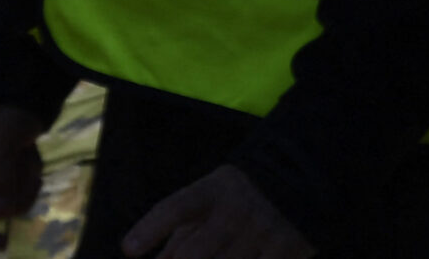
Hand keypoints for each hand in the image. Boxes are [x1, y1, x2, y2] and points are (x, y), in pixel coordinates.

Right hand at [0, 103, 43, 247]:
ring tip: (28, 155)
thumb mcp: (4, 132)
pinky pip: (18, 199)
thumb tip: (3, 211)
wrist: (12, 101)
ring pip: (6, 206)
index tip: (1, 243)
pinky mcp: (0, 184)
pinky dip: (30, 184)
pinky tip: (30, 160)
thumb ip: (1, 169)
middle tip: (26, 164)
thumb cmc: (3, 111)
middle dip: (12, 194)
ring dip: (24, 186)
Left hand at [120, 164, 312, 258]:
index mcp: (211, 192)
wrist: (299, 176)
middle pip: (196, 251)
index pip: (175, 209)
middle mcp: (234, 210)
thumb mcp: (209, 200)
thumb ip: (182, 233)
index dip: (151, 229)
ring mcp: (261, 232)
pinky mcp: (286, 250)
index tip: (129, 250)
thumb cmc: (239, 196)